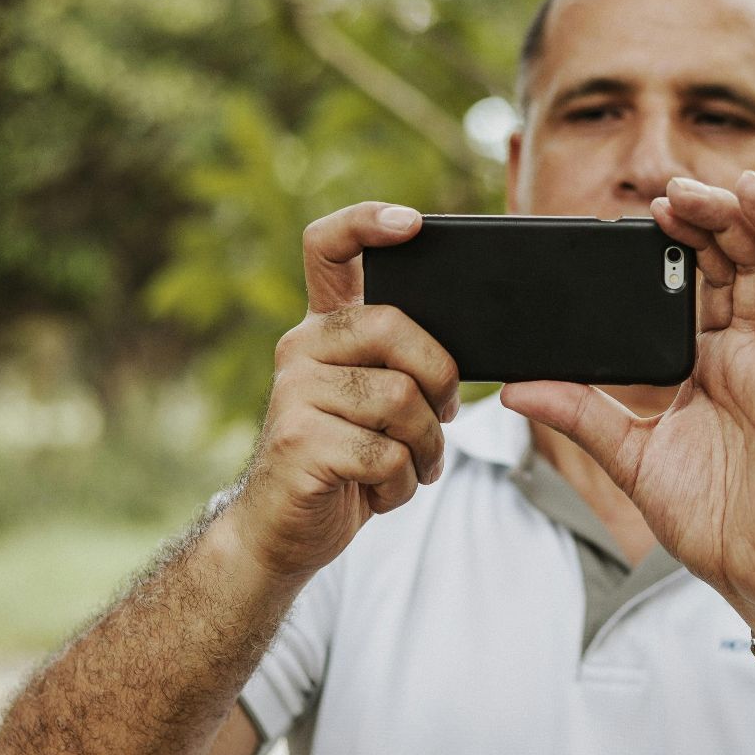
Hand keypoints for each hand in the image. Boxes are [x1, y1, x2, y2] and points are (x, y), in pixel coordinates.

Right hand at [232, 201, 460, 581]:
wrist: (284, 532)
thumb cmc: (348, 462)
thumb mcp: (377, 401)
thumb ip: (403, 361)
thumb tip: (470, 342)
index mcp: (325, 328)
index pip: (329, 246)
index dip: (367, 221)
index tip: (412, 223)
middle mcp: (300, 347)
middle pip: (393, 325)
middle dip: (439, 377)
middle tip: (442, 417)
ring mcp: (293, 393)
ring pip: (400, 398)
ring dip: (426, 447)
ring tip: (411, 467)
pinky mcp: (299, 442)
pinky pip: (385, 453)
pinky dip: (402, 484)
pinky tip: (382, 493)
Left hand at [501, 171, 754, 643]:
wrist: (753, 583)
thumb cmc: (709, 516)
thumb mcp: (629, 455)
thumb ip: (579, 414)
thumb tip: (515, 388)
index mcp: (714, 357)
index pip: (707, 276)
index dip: (688, 236)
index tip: (655, 203)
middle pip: (748, 264)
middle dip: (721, 218)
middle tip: (684, 186)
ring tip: (753, 189)